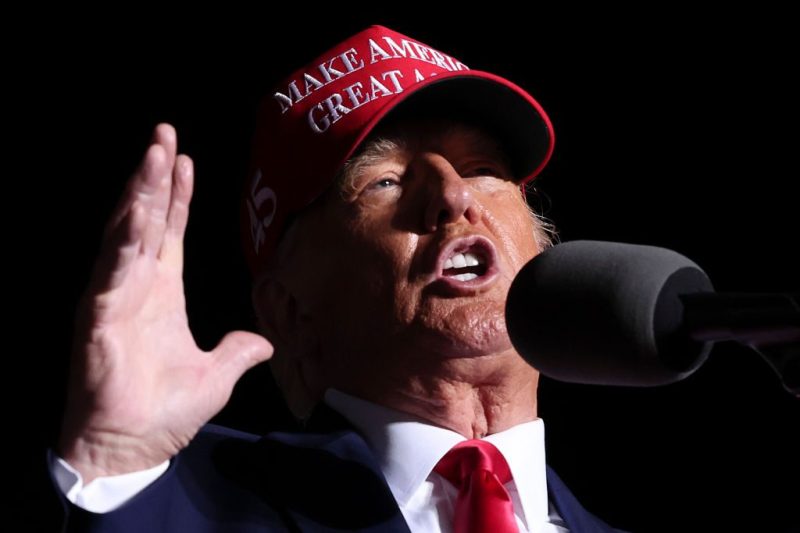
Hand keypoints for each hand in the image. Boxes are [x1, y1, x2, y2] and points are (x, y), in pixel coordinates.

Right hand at [59, 124, 272, 483]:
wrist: (133, 449)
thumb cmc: (165, 412)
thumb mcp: (217, 375)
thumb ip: (238, 352)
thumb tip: (264, 343)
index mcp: (162, 294)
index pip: (170, 232)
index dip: (177, 196)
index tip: (185, 161)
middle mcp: (136, 287)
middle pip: (146, 220)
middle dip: (155, 177)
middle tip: (164, 135)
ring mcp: (115, 298)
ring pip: (126, 233)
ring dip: (140, 193)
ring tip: (153, 154)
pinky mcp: (99, 318)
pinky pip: (112, 271)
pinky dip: (124, 240)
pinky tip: (137, 211)